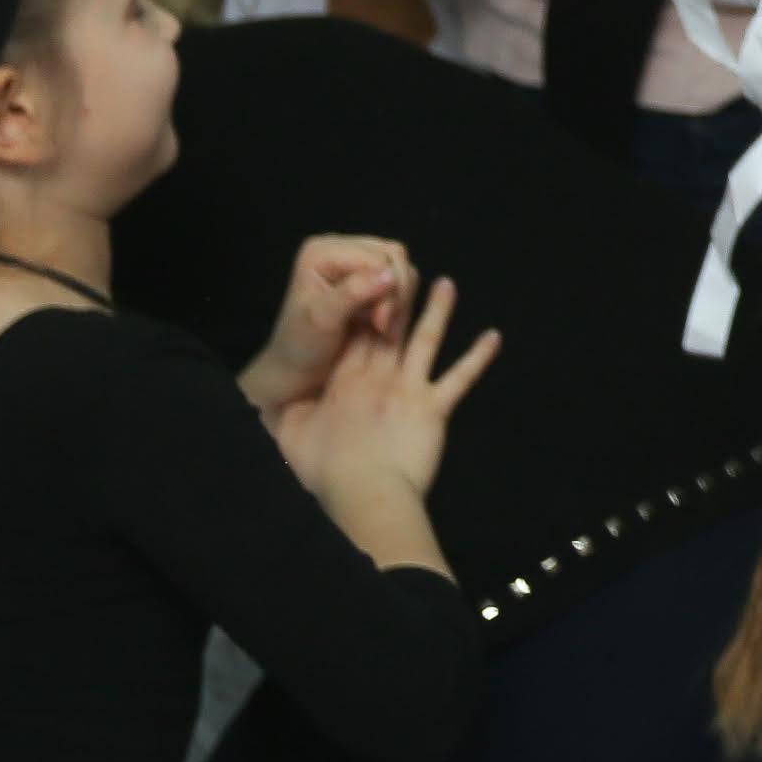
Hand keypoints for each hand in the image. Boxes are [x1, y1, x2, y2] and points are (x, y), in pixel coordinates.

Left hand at [241, 235, 414, 413]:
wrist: (297, 370)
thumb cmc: (301, 346)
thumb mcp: (322, 319)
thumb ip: (353, 293)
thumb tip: (389, 274)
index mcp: (321, 251)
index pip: (377, 256)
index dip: (388, 288)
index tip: (380, 325)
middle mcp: (339, 249)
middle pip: (393, 256)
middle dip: (396, 294)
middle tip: (384, 328)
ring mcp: (355, 262)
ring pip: (402, 268)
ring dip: (399, 301)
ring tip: (383, 328)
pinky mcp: (368, 279)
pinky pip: (401, 281)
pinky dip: (399, 304)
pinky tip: (383, 325)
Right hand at [269, 274, 499, 505]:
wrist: (362, 492)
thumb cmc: (325, 470)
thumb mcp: (291, 436)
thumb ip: (287, 415)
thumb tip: (267, 405)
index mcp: (343, 378)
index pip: (353, 333)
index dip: (362, 307)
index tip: (370, 283)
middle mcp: (377, 374)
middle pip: (390, 326)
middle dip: (399, 297)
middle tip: (407, 270)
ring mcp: (408, 387)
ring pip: (426, 339)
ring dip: (438, 310)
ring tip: (447, 284)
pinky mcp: (434, 406)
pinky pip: (461, 377)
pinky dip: (479, 357)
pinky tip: (495, 337)